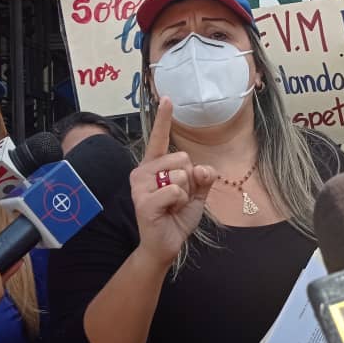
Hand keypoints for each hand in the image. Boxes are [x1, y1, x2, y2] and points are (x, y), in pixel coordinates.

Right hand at [130, 98, 215, 267]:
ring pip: (180, 174)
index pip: (160, 138)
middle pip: (182, 158)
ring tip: (173, 205)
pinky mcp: (143, 201)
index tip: (168, 98)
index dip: (164, 118)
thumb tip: (203, 168)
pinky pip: (175, 190)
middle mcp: (143, 171)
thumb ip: (202, 177)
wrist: (166, 244)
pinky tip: (169, 211)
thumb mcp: (197, 194)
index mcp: (154, 165)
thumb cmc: (177, 216)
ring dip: (185, 193)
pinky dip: (180, 202)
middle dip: (190, 180)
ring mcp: (140, 185)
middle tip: (179, 198)